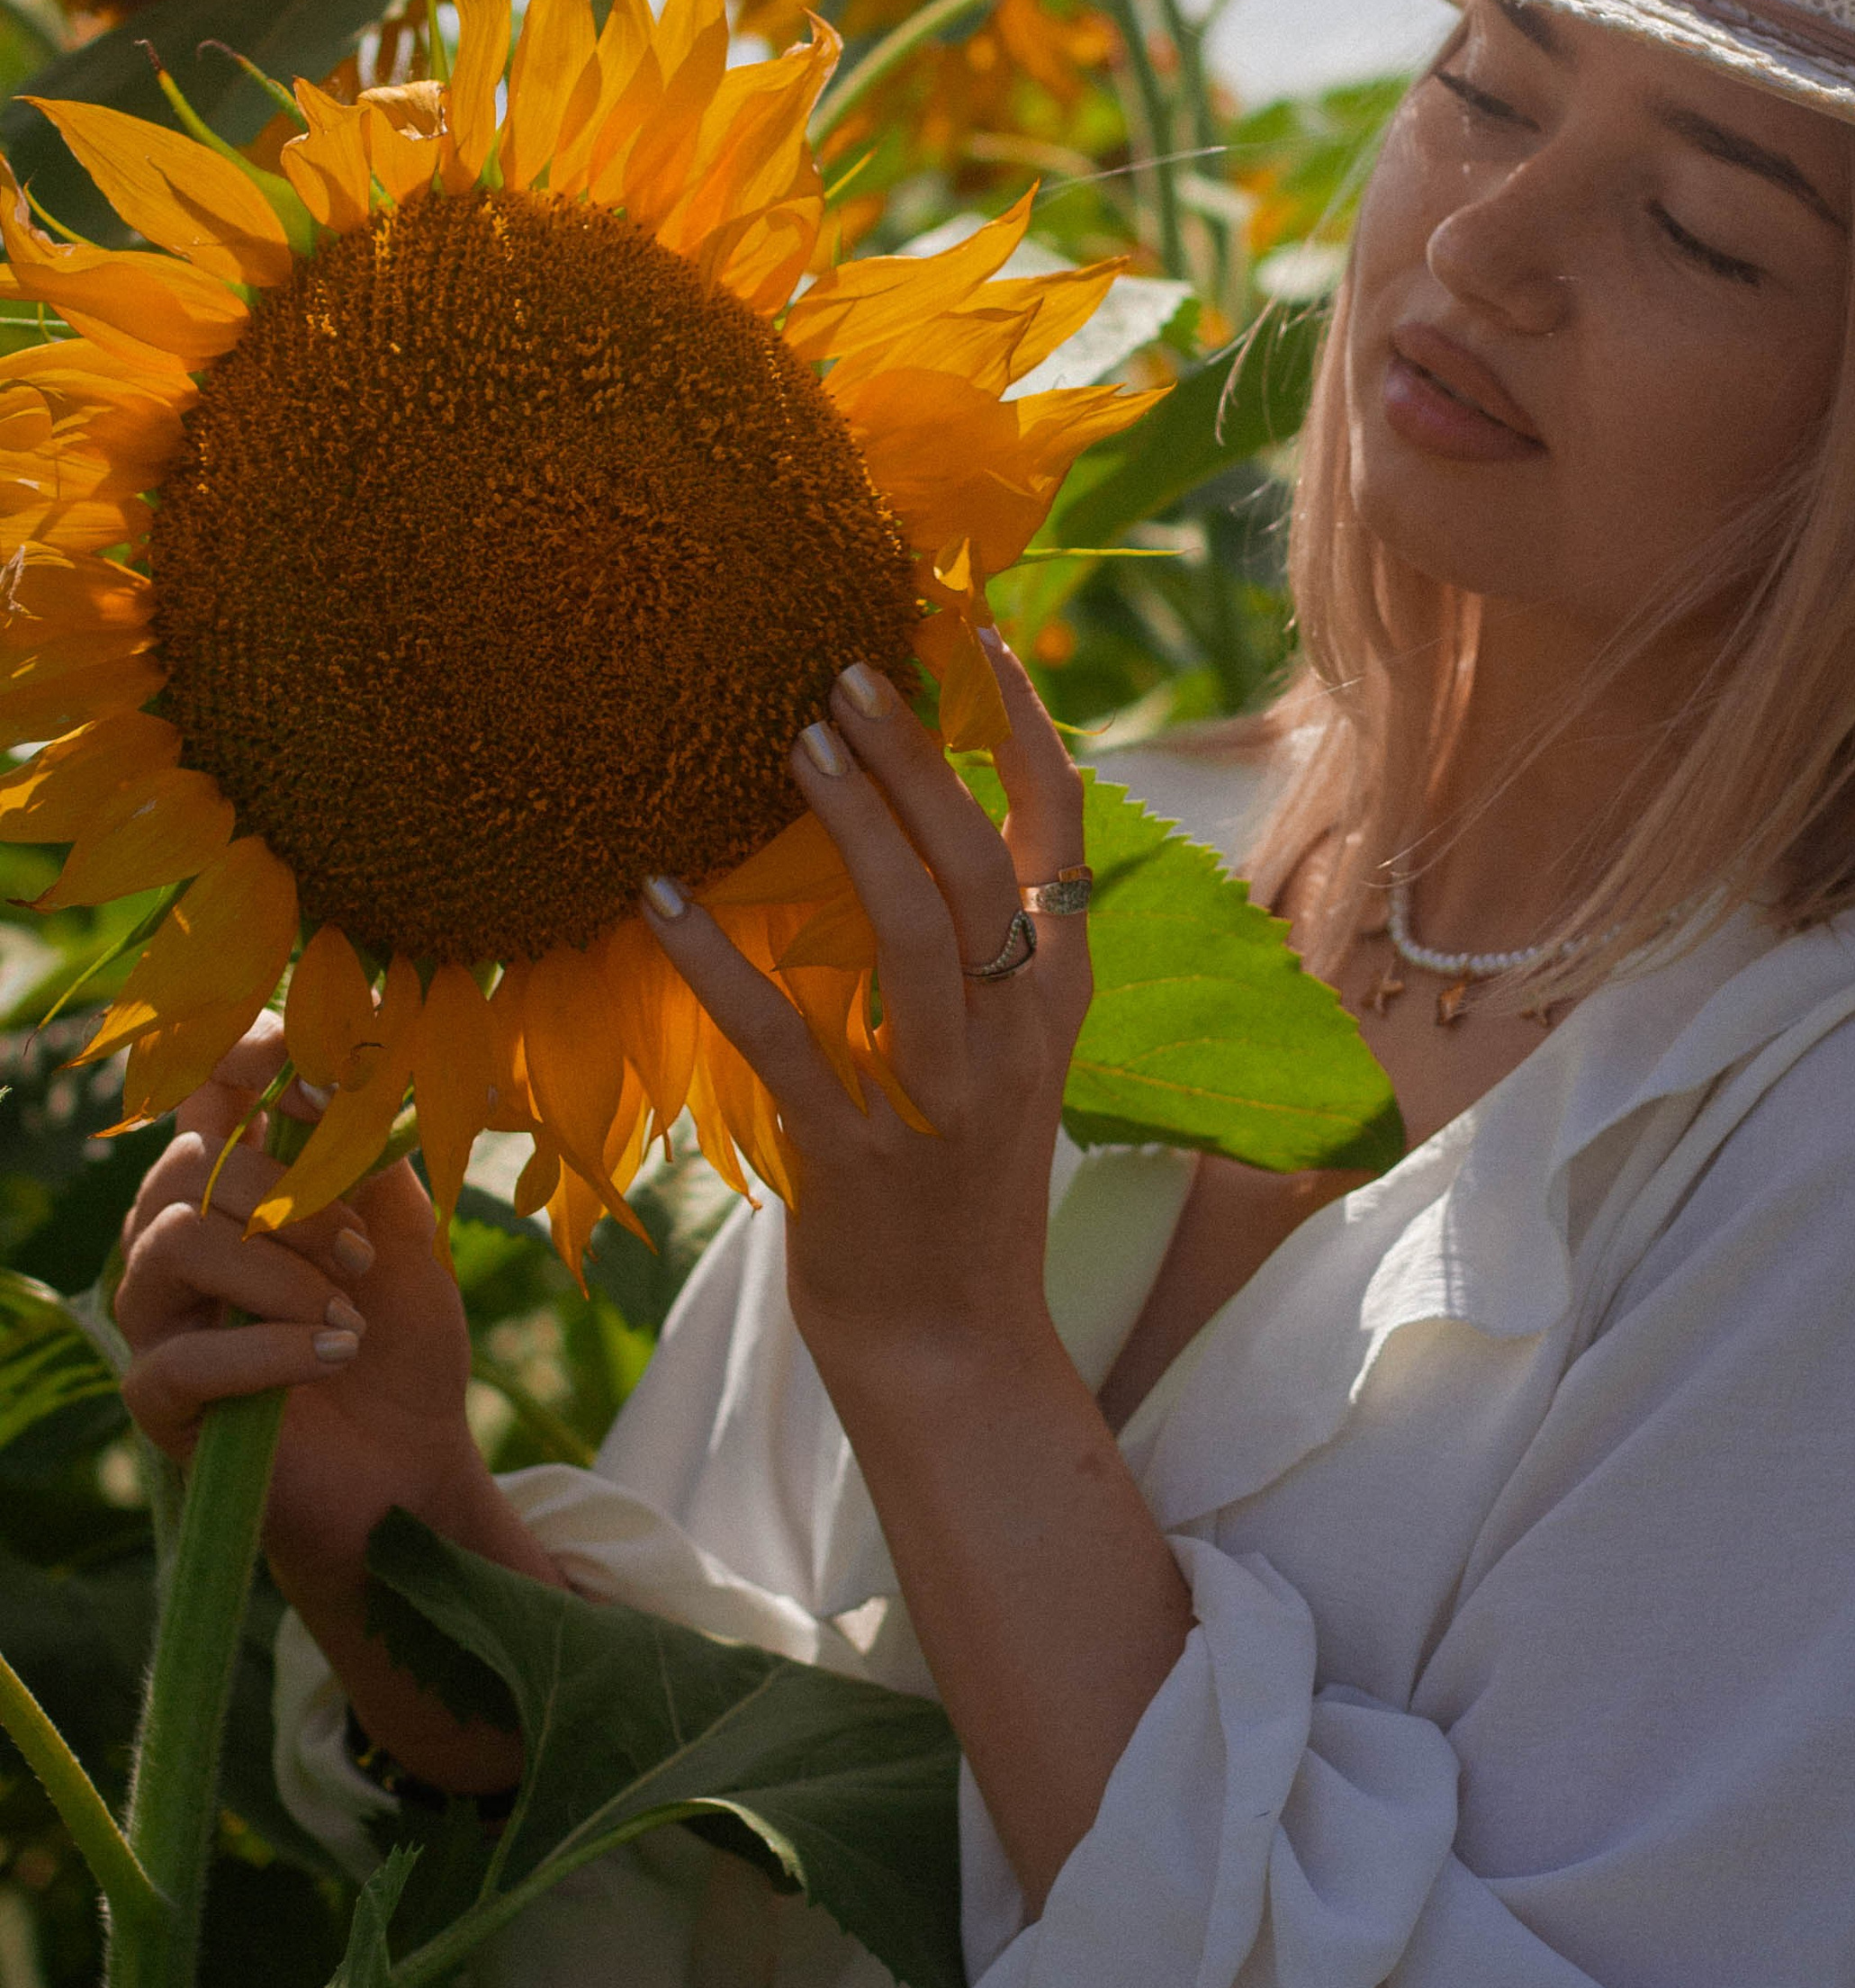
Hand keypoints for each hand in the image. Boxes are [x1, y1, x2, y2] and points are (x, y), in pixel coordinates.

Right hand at [117, 1021, 482, 1565]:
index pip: (207, 1092)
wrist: (412, 1461)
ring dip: (279, 1272)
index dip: (243, 1057)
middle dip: (289, 1197)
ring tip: (349, 1316)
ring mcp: (157, 1317)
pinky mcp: (157, 1398)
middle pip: (189, 1164)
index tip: (310, 1057)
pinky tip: (334, 1355)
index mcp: (233, 1184)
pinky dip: (270, 1351)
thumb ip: (367, 1152)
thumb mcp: (403, 1232)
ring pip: (174, 1243)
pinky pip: (182, 1356)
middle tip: (360, 1251)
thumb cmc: (400, 1338)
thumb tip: (329, 1074)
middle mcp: (176, 1237)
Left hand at [642, 634, 1091, 1402]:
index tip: (974, 634)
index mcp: (1056, 998)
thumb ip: (976, 955)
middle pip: (976, 861)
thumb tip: (910, 822)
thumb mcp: (998, 1061)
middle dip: (916, 754)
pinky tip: (660, 897)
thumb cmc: (955, 1192)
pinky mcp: (857, 1157)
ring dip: (850, 824)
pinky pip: (783, 1038)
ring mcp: (942, 1098)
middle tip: (845, 669)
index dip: (1024, 730)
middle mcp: (1015, 1036)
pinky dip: (718, 962)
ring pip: (909, 930)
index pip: (1060, 836)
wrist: (951, 1352)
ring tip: (790, 737)